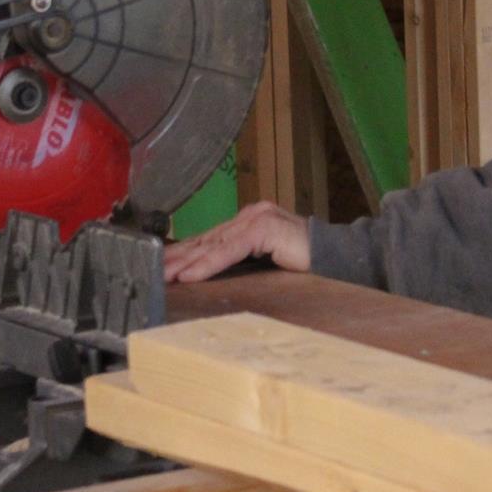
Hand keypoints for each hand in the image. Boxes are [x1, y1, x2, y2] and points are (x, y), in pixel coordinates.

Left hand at [162, 201, 309, 282]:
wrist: (341, 258)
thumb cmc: (307, 265)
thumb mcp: (267, 264)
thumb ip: (244, 263)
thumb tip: (210, 277)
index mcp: (250, 222)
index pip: (210, 239)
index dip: (184, 252)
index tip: (160, 264)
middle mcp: (251, 215)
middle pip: (206, 238)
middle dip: (176, 256)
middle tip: (150, 269)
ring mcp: (258, 218)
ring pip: (213, 243)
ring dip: (185, 262)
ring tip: (163, 274)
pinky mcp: (266, 228)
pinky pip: (230, 249)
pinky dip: (207, 264)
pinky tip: (189, 274)